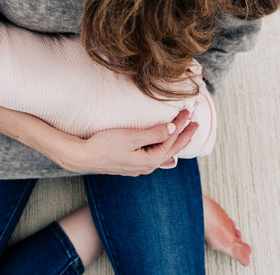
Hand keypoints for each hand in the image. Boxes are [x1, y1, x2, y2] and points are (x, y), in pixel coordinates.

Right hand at [64, 109, 198, 175]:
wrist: (83, 157)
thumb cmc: (104, 145)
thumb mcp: (131, 137)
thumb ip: (153, 134)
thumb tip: (172, 129)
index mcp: (150, 160)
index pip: (170, 140)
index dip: (180, 125)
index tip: (188, 112)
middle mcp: (147, 167)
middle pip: (172, 150)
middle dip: (184, 136)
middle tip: (196, 123)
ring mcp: (139, 168)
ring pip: (164, 155)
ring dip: (175, 145)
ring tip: (186, 138)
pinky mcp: (131, 166)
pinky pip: (155, 159)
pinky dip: (164, 153)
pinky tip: (166, 159)